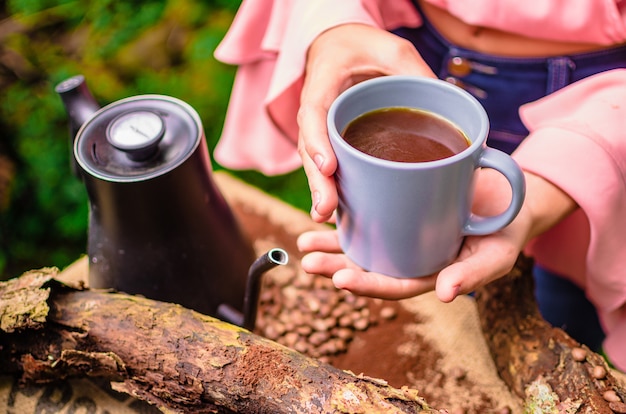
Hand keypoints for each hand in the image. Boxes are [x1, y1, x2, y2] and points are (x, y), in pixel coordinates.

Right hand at [297, 23, 435, 221]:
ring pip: (314, 161)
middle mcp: (315, 108)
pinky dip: (329, 187)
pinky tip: (334, 214)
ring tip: (325, 216)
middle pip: (310, 147)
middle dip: (318, 180)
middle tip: (326, 208)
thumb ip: (416, 72)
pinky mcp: (329, 140)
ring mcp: (319, 127)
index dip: (318, 140)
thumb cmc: (363, 46)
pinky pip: (326, 164)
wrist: (339, 46)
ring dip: (320, 190)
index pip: (315, 111)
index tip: (328, 166)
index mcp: (324, 80)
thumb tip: (451, 106)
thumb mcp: (394, 49)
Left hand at [297, 171, 576, 301]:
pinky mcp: (401, 209)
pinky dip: (348, 215)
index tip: (341, 279)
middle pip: (371, 266)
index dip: (368, 284)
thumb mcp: (496, 255)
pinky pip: (372, 214)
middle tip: (308, 262)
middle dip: (337, 266)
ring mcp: (404, 235)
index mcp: (430, 274)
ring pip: (364, 244)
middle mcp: (411, 257)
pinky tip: (325, 212)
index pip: (394, 283)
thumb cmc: (506, 231)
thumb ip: (473, 274)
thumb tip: (445, 295)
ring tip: (304, 243)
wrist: (510, 198)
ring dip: (332, 244)